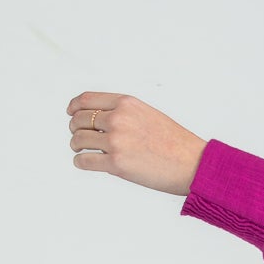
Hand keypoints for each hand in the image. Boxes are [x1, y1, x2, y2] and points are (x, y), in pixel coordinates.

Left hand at [66, 91, 206, 195]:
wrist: (192, 164)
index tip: (71, 112)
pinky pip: (85, 160)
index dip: (74, 107)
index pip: (87, 99)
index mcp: (126, 104)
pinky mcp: (116, 163)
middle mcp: (118, 119)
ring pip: (79, 140)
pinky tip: (83, 162)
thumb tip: (100, 120)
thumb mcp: (148, 115)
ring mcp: (116, 141)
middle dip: (75, 128)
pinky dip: (80, 161)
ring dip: (76, 145)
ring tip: (81, 149)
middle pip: (79, 120)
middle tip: (78, 136)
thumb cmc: (176, 143)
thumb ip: (124, 113)